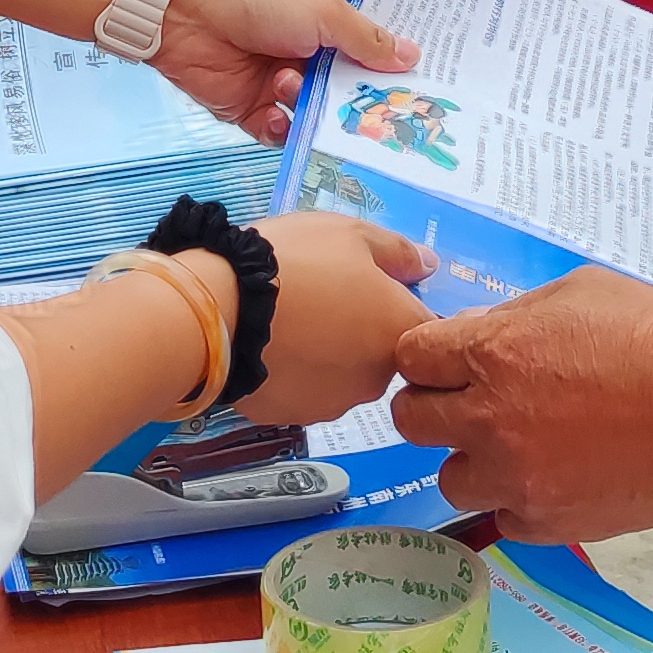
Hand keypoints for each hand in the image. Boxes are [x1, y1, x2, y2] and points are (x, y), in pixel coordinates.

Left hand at [151, 0, 414, 143]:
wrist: (183, 8)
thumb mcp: (324, 10)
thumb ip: (367, 40)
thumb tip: (412, 56)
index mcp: (328, 18)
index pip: (369, 49)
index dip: (391, 70)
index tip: (421, 93)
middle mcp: (308, 51)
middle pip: (347, 90)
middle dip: (358, 104)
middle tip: (374, 120)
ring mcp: (278, 81)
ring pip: (315, 115)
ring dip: (311, 110)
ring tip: (289, 87)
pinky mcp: (248, 107)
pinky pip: (278, 132)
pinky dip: (281, 130)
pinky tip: (277, 118)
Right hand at [239, 214, 433, 424]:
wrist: (222, 309)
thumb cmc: (295, 261)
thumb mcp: (349, 234)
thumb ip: (398, 252)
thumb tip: (429, 267)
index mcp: (399, 330)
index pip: (424, 329)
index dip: (399, 308)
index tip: (371, 292)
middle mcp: (378, 378)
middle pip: (381, 356)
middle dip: (361, 334)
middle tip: (321, 300)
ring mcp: (335, 404)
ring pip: (341, 379)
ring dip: (327, 358)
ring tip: (289, 323)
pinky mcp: (293, 417)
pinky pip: (301, 394)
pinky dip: (292, 377)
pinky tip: (268, 348)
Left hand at [392, 266, 652, 541]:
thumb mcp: (580, 293)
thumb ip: (514, 315)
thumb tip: (473, 332)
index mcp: (492, 352)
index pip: (410, 356)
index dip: (426, 357)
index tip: (448, 362)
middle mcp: (489, 418)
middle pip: (411, 421)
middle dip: (432, 409)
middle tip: (468, 405)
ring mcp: (514, 476)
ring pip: (449, 478)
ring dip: (472, 462)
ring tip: (515, 448)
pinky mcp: (545, 521)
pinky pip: (502, 516)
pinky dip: (517, 500)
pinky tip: (552, 477)